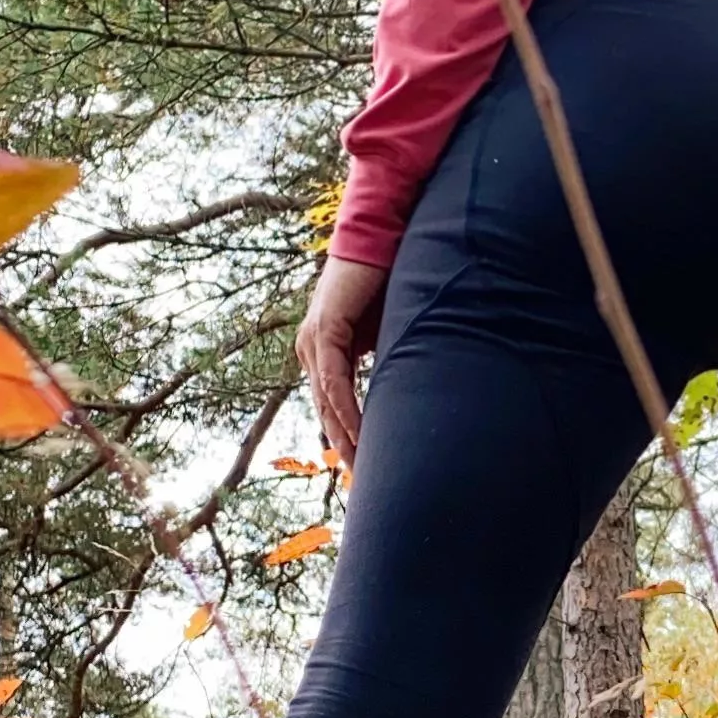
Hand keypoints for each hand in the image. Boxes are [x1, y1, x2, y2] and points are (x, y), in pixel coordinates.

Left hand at [300, 251, 389, 468]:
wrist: (381, 235)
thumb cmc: (389, 278)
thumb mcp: (389, 331)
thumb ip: (388, 359)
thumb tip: (405, 390)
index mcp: (324, 350)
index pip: (333, 404)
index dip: (347, 437)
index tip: (365, 468)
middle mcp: (312, 348)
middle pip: (326, 410)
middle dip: (345, 448)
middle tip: (363, 483)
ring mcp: (314, 340)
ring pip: (327, 401)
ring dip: (345, 437)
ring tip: (362, 468)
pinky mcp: (325, 330)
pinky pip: (334, 381)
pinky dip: (347, 409)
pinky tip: (360, 433)